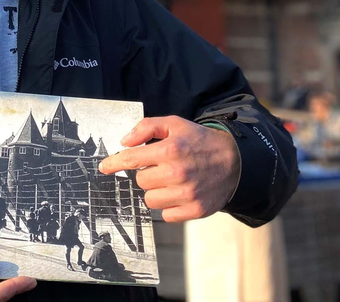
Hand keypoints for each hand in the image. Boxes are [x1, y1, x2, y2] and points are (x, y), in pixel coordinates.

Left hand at [98, 116, 240, 221]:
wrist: (235, 161)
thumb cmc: (200, 141)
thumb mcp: (175, 124)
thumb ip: (147, 127)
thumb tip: (124, 142)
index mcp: (170, 150)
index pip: (131, 159)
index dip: (114, 163)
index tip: (103, 167)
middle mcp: (177, 173)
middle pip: (140, 181)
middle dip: (147, 173)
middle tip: (163, 167)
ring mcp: (187, 194)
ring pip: (150, 200)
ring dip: (156, 191)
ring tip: (172, 181)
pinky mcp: (195, 210)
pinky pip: (166, 215)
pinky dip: (170, 206)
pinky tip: (181, 194)